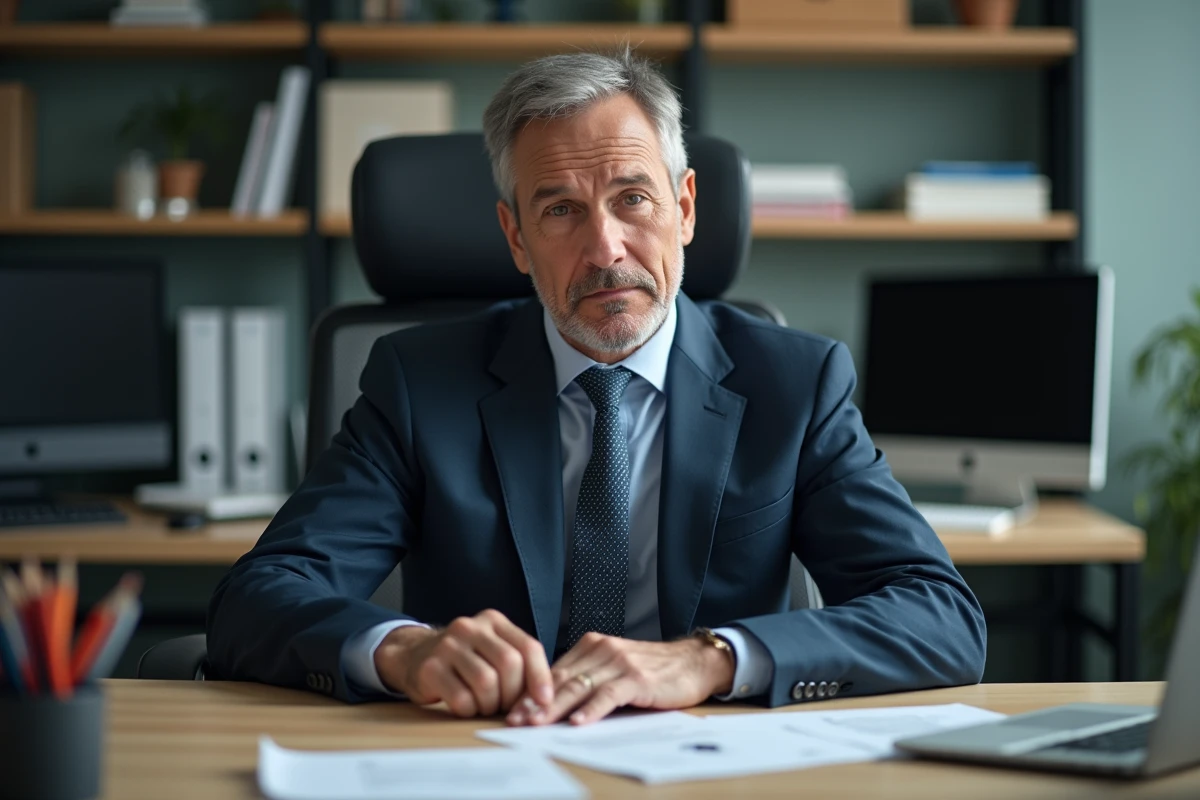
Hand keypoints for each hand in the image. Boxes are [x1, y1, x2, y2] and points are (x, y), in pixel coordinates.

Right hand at [374, 609, 553, 716]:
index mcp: (493, 621)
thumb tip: (545, 699)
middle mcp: (470, 627)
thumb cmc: (464, 660)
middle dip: (513, 694)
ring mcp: (447, 645)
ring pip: (486, 683)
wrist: (414, 656)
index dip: (540, 677)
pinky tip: (466, 706)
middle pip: (509, 664)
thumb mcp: (492, 650)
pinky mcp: (430, 668)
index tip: (544, 701)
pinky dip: (470, 710)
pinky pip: (462, 698)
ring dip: (491, 704)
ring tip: (485, 705)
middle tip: (507, 706)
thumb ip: (519, 665)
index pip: (528, 647)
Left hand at [506, 633, 734, 726]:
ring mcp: (619, 663)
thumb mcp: (615, 667)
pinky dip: (592, 710)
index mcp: (592, 646)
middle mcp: (602, 650)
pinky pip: (609, 695)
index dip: (532, 693)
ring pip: (579, 687)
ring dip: (555, 708)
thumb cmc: (653, 669)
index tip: (513, 712)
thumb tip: (554, 702)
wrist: (693, 661)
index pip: (554, 672)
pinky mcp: (638, 679)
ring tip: (537, 724)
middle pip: (561, 680)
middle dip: (535, 702)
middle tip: (516, 721)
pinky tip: (578, 722)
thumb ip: (588, 677)